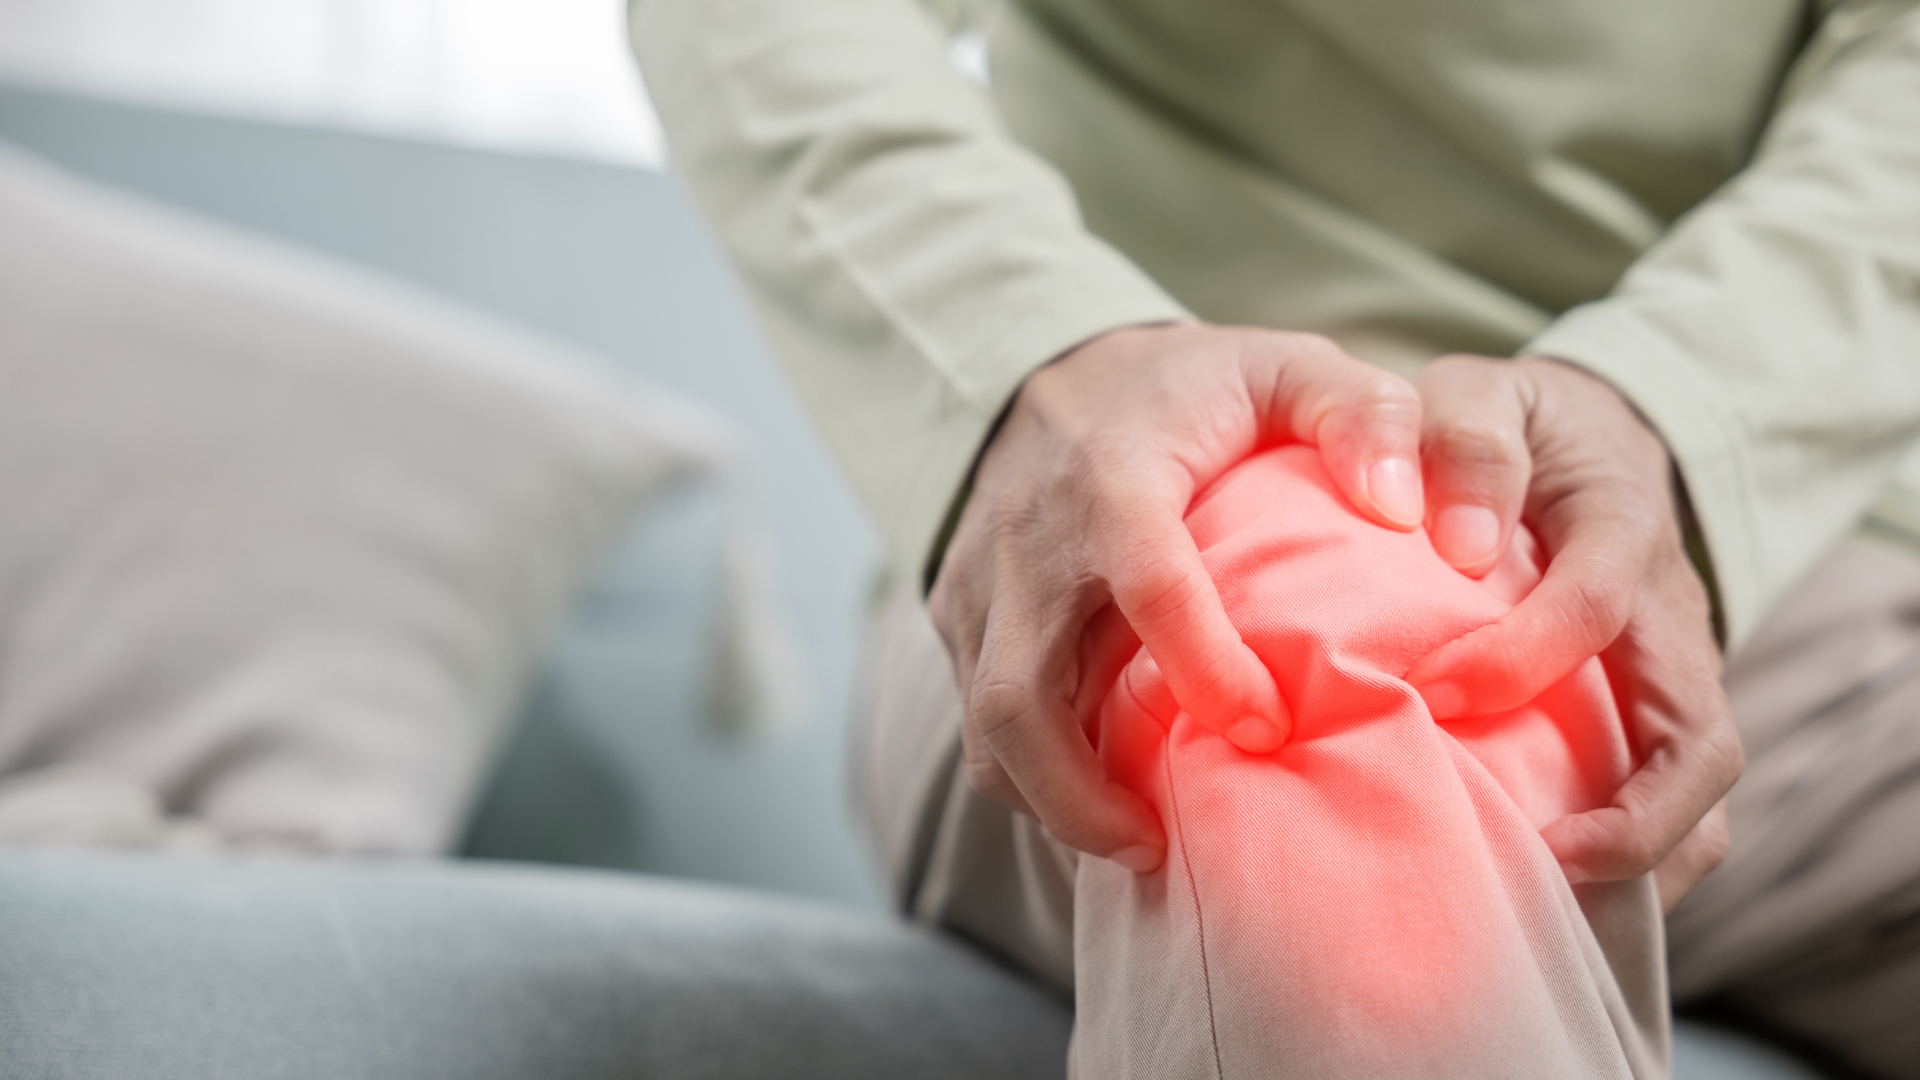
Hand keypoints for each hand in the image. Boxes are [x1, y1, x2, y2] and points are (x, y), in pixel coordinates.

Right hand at [928, 323, 1423, 871]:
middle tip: (1160, 848)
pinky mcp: (956, 612)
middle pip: (1020, 695)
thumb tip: (1406, 509)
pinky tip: (1094, 792)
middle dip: (1082, 793)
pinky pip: (976, 715)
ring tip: (1131, 841)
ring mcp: (979, 581)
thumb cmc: (1186, 387)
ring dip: (1049, 800)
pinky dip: (1028, 770)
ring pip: (984, 724)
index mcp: (1114, 476)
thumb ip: (1364, 414)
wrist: (1048, 370)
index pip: (1150, 588)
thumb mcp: (1285, 366)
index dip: (1207, 673)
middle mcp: (1028, 538)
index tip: (1271, 730)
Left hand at [1406, 355, 1742, 899]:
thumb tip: (1463, 545)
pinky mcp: (1654, 709)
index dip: (1514, 657)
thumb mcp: (1479, 393)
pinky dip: (1632, 857)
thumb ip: (1467, 441)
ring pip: (1701, 788)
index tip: (1425, 690)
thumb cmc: (1508, 423)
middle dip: (1629, 815)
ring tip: (1543, 896)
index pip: (1593, 607)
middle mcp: (1670, 614)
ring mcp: (1675, 670)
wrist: (1576, 433)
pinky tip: (1547, 887)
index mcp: (1623, 527)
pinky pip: (1673, 801)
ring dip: (1640, 855)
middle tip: (1527, 851)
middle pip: (1701, 739)